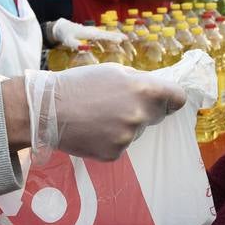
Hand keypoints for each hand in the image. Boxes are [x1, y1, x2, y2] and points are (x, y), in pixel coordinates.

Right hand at [25, 63, 185, 161]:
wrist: (46, 110)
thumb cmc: (78, 84)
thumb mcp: (112, 71)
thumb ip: (139, 81)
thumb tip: (157, 91)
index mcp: (144, 90)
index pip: (177, 98)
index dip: (170, 98)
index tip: (163, 100)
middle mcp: (140, 115)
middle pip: (156, 115)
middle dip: (143, 110)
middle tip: (115, 105)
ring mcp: (128, 137)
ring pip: (135, 131)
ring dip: (123, 125)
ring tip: (97, 117)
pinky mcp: (114, 154)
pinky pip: (120, 145)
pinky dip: (109, 139)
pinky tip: (92, 130)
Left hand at [50, 19, 126, 49]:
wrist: (63, 28)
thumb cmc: (66, 36)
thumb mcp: (69, 42)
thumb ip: (77, 45)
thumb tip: (86, 49)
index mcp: (91, 34)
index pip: (104, 35)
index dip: (113, 37)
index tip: (122, 39)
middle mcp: (94, 31)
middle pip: (109, 34)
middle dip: (118, 36)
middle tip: (129, 39)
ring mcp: (95, 32)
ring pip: (108, 34)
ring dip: (117, 36)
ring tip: (127, 39)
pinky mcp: (94, 34)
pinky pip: (105, 36)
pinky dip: (112, 37)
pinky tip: (117, 40)